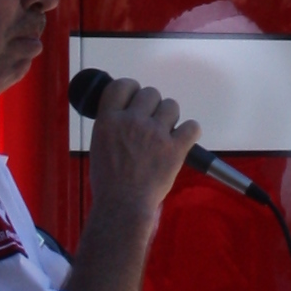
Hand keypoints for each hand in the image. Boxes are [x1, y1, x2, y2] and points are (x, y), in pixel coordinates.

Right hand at [84, 76, 195, 227]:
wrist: (123, 205)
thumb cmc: (108, 181)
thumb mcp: (98, 145)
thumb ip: (111, 125)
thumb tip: (124, 113)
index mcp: (109, 120)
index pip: (122, 85)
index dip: (131, 88)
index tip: (135, 98)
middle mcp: (133, 121)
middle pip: (150, 93)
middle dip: (152, 106)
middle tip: (150, 123)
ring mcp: (156, 133)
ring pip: (171, 105)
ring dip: (169, 117)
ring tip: (164, 134)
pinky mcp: (175, 148)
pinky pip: (192, 126)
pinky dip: (190, 131)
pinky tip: (183, 139)